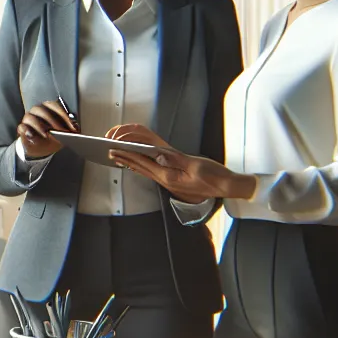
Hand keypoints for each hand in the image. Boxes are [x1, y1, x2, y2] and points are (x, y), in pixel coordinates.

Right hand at [16, 100, 76, 158]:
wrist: (40, 149)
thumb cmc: (52, 138)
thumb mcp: (63, 135)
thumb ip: (69, 130)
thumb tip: (77, 128)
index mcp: (48, 109)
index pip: (54, 106)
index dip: (63, 114)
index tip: (71, 125)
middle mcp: (37, 111)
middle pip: (41, 110)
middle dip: (52, 120)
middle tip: (60, 131)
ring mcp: (27, 119)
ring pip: (30, 117)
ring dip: (39, 126)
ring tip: (46, 134)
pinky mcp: (21, 129)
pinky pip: (21, 127)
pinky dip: (26, 131)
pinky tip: (32, 137)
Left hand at [105, 125, 230, 203]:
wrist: (228, 188)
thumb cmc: (215, 177)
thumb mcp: (196, 166)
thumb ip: (176, 160)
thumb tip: (158, 154)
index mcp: (169, 176)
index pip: (143, 163)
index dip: (127, 155)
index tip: (114, 149)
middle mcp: (166, 180)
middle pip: (140, 167)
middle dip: (124, 159)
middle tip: (109, 152)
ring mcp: (170, 181)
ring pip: (146, 170)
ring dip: (131, 163)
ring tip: (118, 158)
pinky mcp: (175, 180)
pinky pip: (154, 172)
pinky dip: (143, 166)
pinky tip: (139, 165)